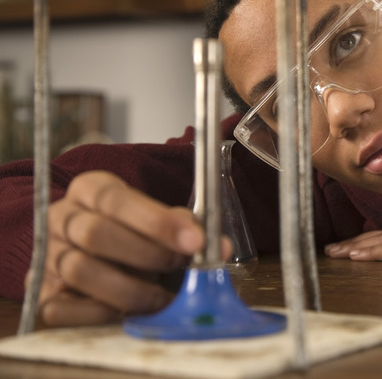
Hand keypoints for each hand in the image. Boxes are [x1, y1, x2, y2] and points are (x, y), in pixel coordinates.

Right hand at [32, 171, 208, 326]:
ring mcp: (48, 255)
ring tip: (163, 297)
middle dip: (148, 254)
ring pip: (81, 270)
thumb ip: (185, 226)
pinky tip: (128, 312)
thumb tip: (219, 247)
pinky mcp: (41, 292)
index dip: (158, 222)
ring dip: (131, 289)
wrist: (91, 246)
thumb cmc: (131, 229)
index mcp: (90, 188)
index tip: (195, 240)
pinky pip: (62, 308)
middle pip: (96, 234)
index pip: (118, 200)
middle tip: (182, 265)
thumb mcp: (155, 216)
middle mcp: (62, 217)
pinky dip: (100, 313)